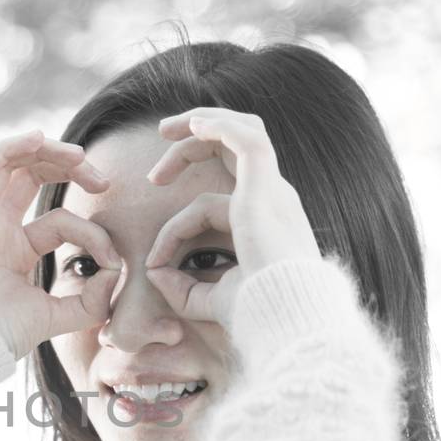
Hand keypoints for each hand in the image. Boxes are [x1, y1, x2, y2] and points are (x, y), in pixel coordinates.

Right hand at [0, 131, 121, 357]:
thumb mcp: (56, 316)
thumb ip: (91, 301)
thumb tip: (116, 272)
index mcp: (15, 249)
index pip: (59, 221)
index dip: (90, 231)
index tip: (112, 257)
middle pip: (33, 176)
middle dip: (70, 169)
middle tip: (103, 182)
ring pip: (11, 162)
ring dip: (47, 150)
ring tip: (80, 156)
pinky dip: (9, 144)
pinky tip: (38, 139)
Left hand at [142, 108, 320, 322]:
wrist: (286, 319)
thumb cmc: (257, 315)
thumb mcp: (211, 301)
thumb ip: (181, 288)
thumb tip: (153, 271)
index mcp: (263, 221)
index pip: (210, 204)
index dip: (174, 227)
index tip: (153, 263)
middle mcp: (272, 199)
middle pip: (235, 148)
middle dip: (195, 138)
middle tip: (160, 136)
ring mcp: (273, 191)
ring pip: (244, 133)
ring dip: (204, 122)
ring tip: (166, 127)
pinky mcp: (266, 190)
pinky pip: (248, 140)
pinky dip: (221, 126)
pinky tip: (193, 125)